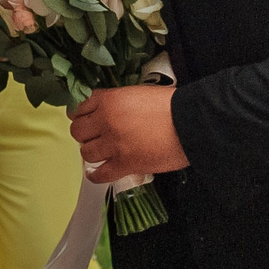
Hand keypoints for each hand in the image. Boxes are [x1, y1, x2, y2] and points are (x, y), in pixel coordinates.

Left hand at [67, 85, 187, 182]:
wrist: (190, 123)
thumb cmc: (171, 105)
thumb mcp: (138, 93)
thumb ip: (118, 101)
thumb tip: (107, 111)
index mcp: (110, 100)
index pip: (79, 107)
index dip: (80, 114)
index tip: (86, 119)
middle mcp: (106, 121)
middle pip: (78, 131)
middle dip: (85, 134)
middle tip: (96, 136)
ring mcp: (114, 145)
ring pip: (86, 153)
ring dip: (92, 153)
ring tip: (103, 152)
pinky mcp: (125, 165)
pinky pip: (99, 175)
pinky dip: (96, 175)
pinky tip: (98, 172)